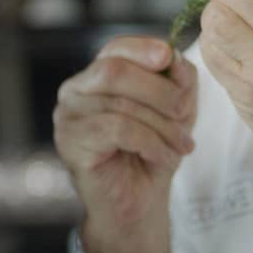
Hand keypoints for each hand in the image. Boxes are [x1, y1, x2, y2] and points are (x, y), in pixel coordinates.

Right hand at [52, 35, 196, 249]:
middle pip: (115, 70)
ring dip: (162, 125)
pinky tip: (163, 156)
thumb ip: (177, 80)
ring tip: (181, 145)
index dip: (142, 48)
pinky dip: (150, 142)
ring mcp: (68, 116)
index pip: (115, 48)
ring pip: (121, 104)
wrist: (138, 204)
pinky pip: (117, 129)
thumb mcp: (175, 111)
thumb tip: (175, 58)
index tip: (169, 57)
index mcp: (96, 76)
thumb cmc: (152, 154)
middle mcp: (75, 91)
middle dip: (158, 90)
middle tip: (185, 113)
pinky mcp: (70, 142)